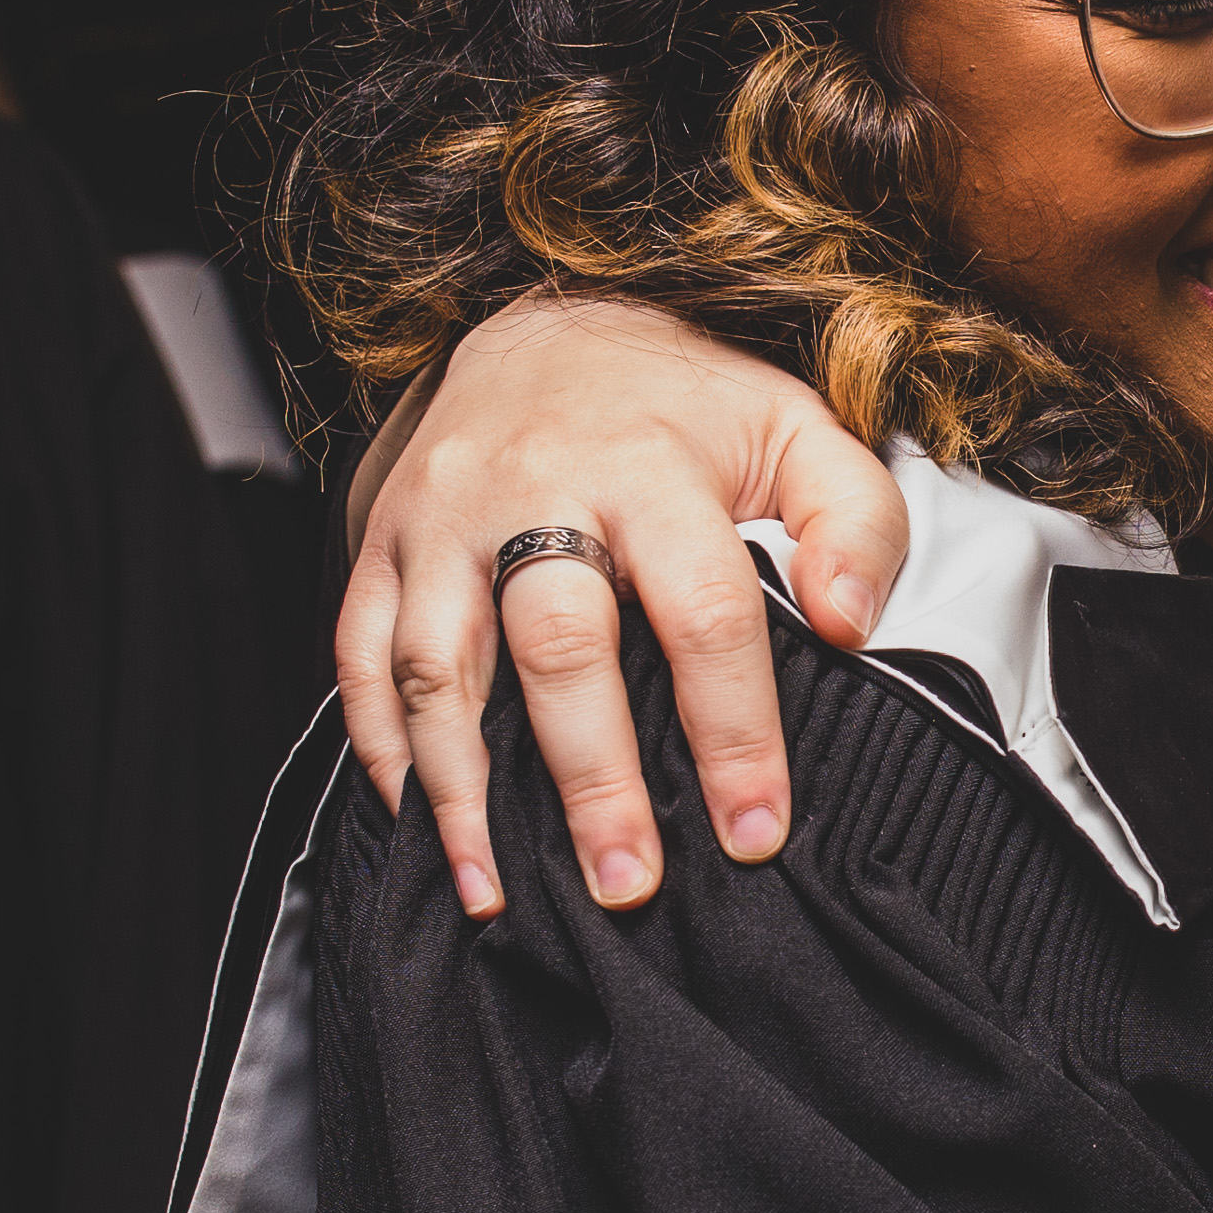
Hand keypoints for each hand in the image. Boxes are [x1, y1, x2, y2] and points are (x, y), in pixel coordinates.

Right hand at [339, 296, 912, 918]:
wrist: (547, 323)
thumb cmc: (685, 406)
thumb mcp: (797, 429)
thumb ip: (853, 520)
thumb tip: (851, 626)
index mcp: (651, 467)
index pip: (702, 611)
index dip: (733, 729)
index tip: (755, 830)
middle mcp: (534, 491)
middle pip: (559, 647)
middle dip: (591, 778)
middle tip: (626, 882)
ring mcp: (444, 520)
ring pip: (439, 664)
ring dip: (461, 788)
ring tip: (493, 889)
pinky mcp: (383, 544)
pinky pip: (359, 653)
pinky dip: (378, 746)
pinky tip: (415, 823)